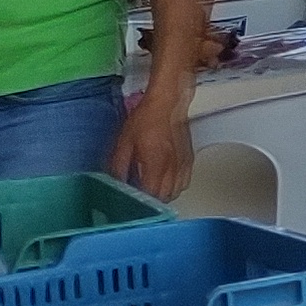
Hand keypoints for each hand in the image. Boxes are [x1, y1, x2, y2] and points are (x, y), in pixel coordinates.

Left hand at [112, 82, 194, 205]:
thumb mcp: (124, 142)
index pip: (149, 195)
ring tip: (151, 188)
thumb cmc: (147, 119)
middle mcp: (172, 168)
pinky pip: (184, 183)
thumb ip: (119, 166)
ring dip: (163, 194)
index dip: (139, 201)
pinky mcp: (189, 160)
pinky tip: (165, 180)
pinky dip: (175, 186)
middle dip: (150, 200)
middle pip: (163, 198)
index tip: (129, 200)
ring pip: (175, 193)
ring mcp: (183, 165)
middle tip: (139, 194)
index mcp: (155, 165)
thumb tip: (116, 182)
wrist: (168, 104)